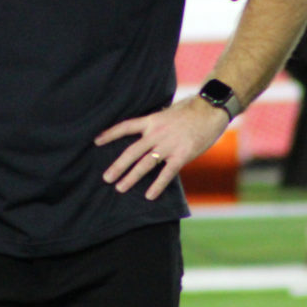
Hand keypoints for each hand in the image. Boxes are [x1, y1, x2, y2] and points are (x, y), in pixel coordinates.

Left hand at [95, 96, 228, 199]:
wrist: (210, 110)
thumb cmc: (190, 110)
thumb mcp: (167, 112)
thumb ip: (156, 123)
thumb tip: (147, 129)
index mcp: (151, 120)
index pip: (125, 126)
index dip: (110, 134)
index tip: (96, 141)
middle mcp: (156, 133)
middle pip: (131, 151)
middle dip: (118, 165)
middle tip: (106, 178)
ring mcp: (168, 145)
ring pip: (145, 163)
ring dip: (131, 177)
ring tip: (120, 188)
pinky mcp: (182, 155)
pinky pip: (166, 173)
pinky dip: (157, 185)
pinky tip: (149, 195)